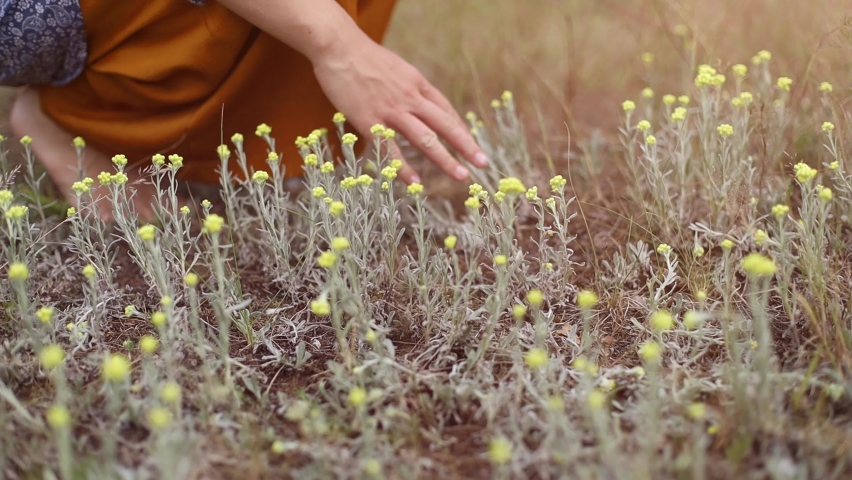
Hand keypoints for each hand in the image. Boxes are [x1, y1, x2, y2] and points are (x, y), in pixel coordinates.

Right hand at [311, 34, 487, 183]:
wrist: (338, 47)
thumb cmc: (363, 57)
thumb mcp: (396, 68)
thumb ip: (408, 86)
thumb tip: (416, 100)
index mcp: (418, 84)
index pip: (446, 111)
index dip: (460, 130)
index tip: (471, 145)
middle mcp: (411, 98)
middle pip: (445, 125)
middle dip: (466, 145)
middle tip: (483, 163)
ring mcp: (392, 111)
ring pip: (425, 139)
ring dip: (446, 159)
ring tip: (461, 175)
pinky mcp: (370, 122)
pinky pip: (391, 150)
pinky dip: (404, 168)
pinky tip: (416, 182)